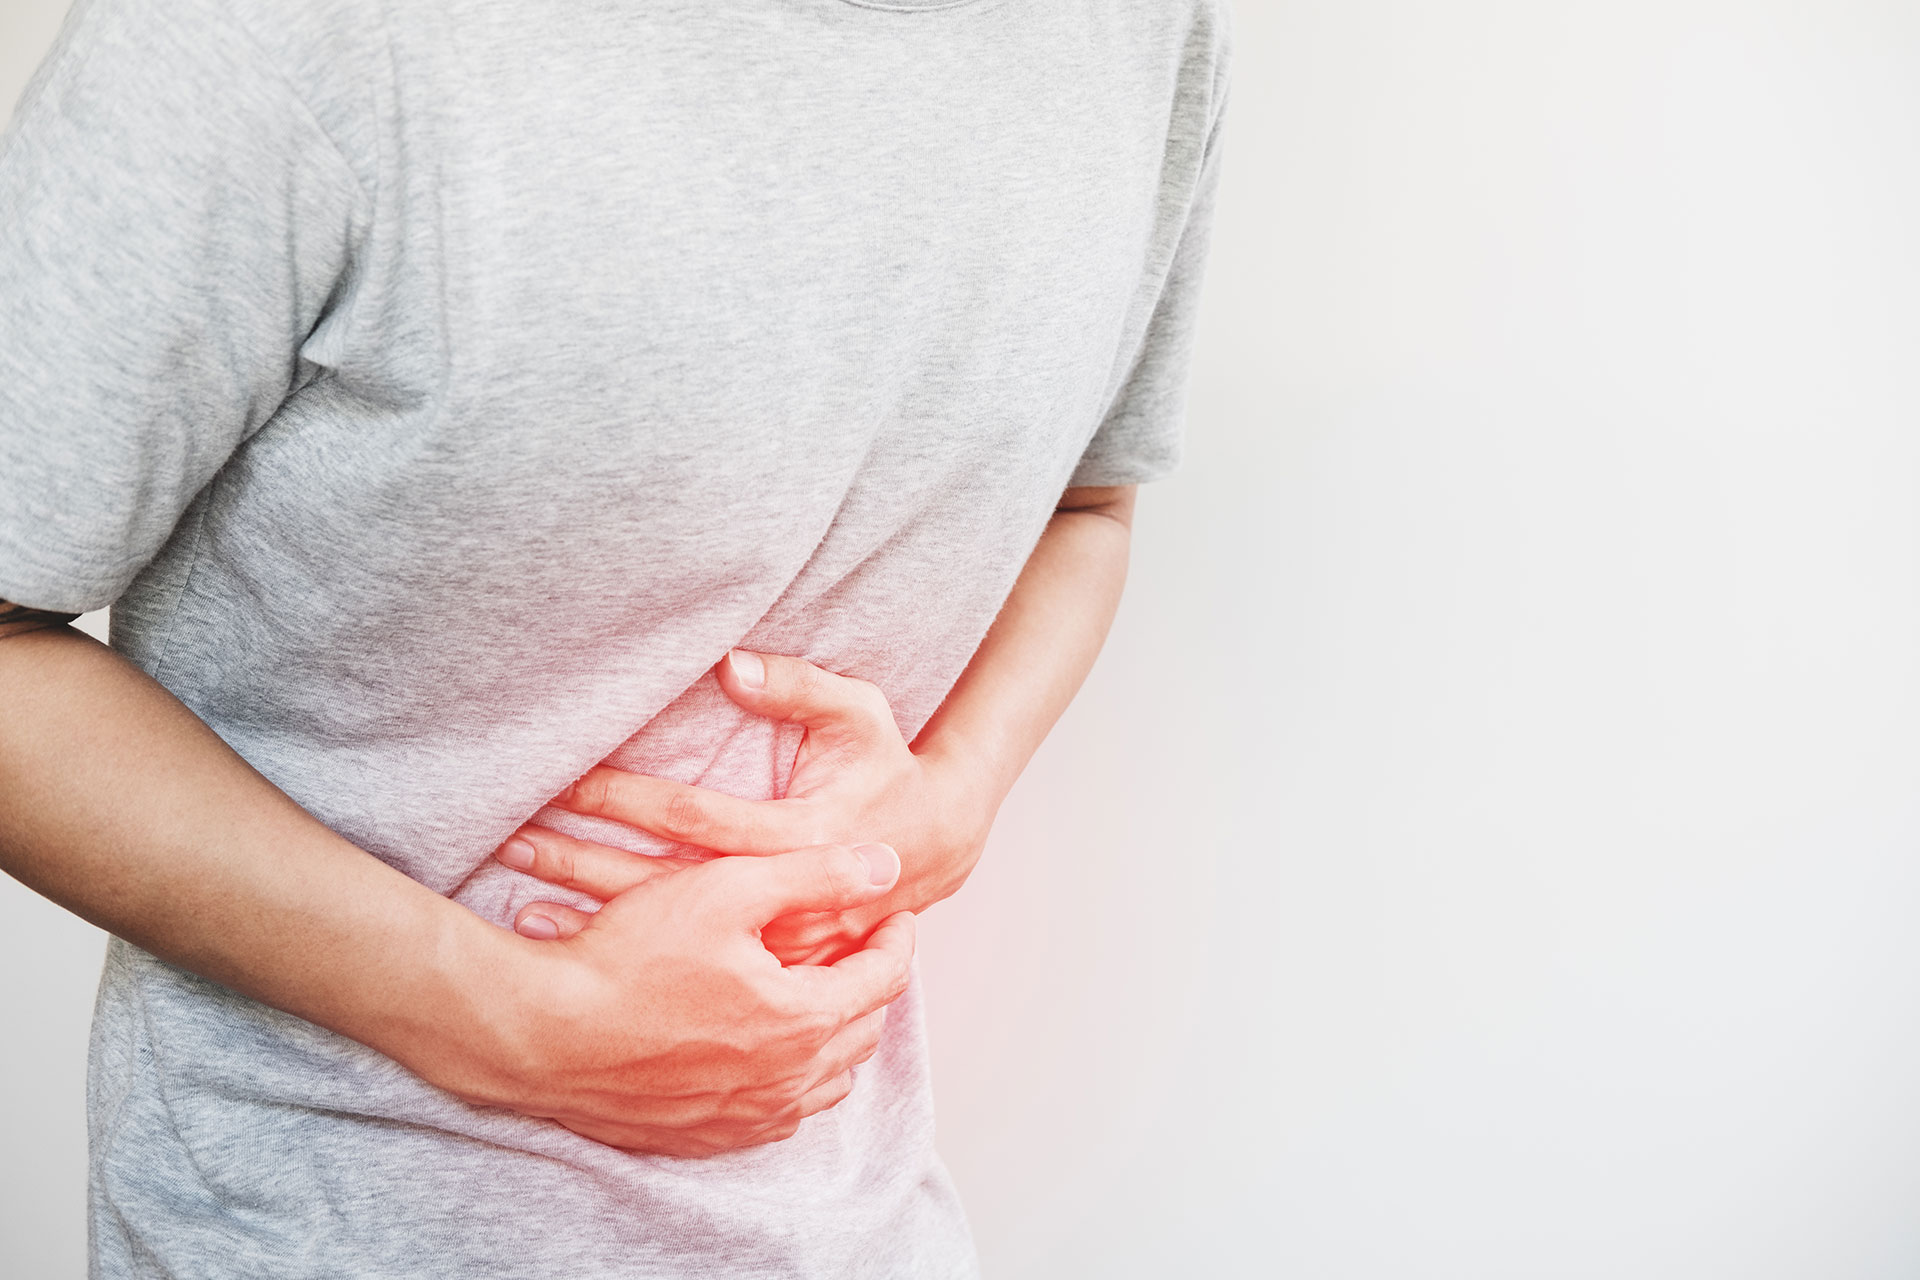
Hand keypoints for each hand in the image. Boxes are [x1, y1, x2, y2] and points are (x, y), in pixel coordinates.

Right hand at [442, 841, 914, 1156]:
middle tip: (860, 948)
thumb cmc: (629, 955)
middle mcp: (785, 1080)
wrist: (542, 1032)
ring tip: (822, 995)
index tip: (895, 914)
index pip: (883, 979)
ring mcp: (745, 1117)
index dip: (896, 939)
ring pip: (826, 1083)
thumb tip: (889, 867)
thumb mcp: (727, 887)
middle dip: (871, 985)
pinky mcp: (705, 1137)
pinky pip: (778, 1116)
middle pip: (862, 1033)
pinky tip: (772, 1050)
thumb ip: (814, 875)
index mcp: (802, 1018)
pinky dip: (794, 1080)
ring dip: (838, 1037)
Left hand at [496, 650, 993, 963]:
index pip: (692, 818)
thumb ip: (799, 686)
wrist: (936, 844)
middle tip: (512, 844)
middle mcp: (786, 899)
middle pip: (664, 886)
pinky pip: (691, 967)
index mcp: (801, 836)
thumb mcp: (861, 714)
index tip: (563, 782)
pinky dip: (632, 957)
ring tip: (520, 907)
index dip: (625, 800)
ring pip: (673, 939)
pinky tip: (575, 948)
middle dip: (584, 862)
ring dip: (596, 919)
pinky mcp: (773, 965)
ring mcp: (779, 942)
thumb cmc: (888, 769)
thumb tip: (730, 665)